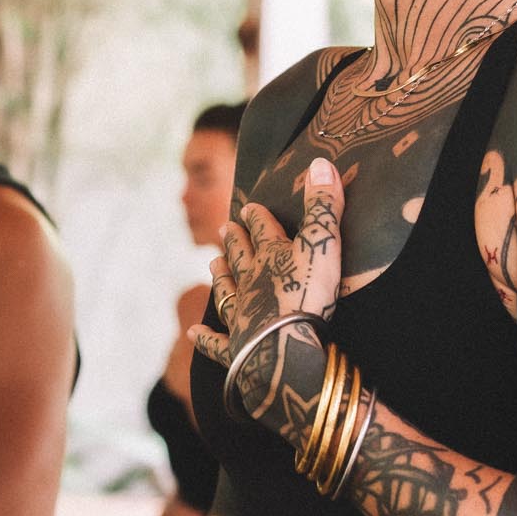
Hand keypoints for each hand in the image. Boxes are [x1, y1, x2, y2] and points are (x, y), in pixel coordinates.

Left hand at [192, 160, 343, 419]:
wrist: (283, 354)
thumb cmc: (306, 296)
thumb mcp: (323, 246)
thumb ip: (324, 207)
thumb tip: (321, 162)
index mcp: (271, 258)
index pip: (263, 232)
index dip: (257, 218)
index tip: (248, 206)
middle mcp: (250, 285)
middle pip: (240, 259)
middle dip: (234, 243)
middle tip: (223, 229)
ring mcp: (240, 319)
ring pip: (227, 294)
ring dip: (220, 279)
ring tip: (212, 265)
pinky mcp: (236, 353)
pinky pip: (217, 344)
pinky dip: (205, 338)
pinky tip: (192, 332)